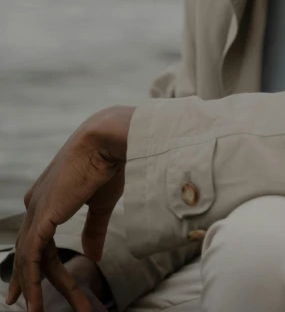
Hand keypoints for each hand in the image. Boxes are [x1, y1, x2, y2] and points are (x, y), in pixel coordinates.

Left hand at [5, 106, 134, 311]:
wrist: (107, 140)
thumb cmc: (108, 163)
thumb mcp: (101, 202)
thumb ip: (94, 229)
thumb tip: (92, 255)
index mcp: (48, 195)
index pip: (36, 236)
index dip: (34, 261)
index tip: (31, 283)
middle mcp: (36, 202)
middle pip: (28, 249)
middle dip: (26, 280)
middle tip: (25, 305)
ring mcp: (36, 209)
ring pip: (28, 258)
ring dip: (34, 288)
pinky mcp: (42, 217)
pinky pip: (30, 257)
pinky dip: (31, 281)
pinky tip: (34, 300)